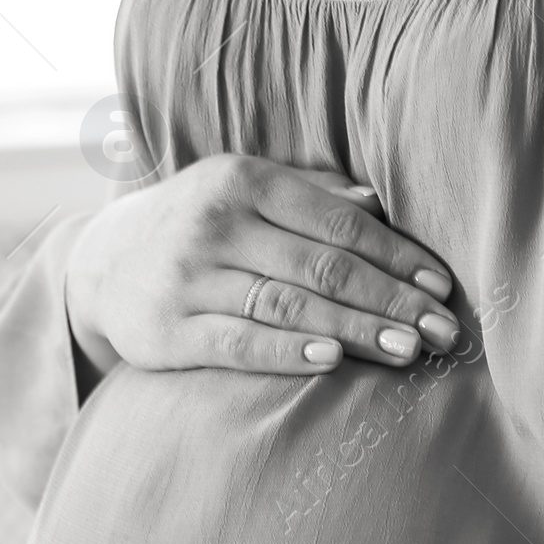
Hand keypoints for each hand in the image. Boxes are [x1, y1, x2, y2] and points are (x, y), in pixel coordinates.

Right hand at [62, 154, 460, 380]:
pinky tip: (332, 362)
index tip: (442, 288)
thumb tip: (380, 203)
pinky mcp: (168, 330)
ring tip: (408, 351)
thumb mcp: (244, 190)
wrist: (100, 262)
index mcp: (245, 180)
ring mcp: (189, 277)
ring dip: (355, 331)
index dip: (397, 257)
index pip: (339, 223)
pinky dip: (286, 352)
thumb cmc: (198, 225)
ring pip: (287, 306)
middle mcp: (216, 223)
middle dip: (391, 301)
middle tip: (444, 332)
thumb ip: (311, 194)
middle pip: (322, 267)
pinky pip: (237, 342)